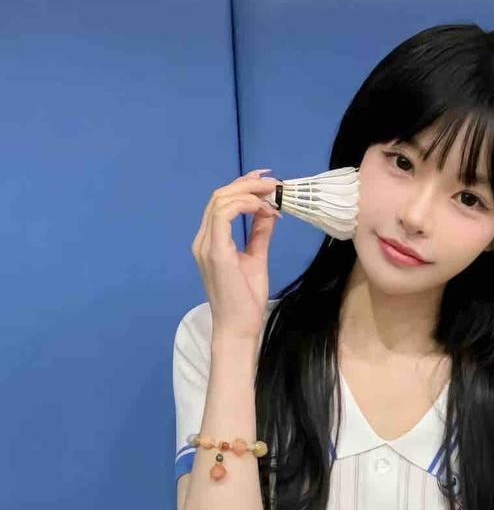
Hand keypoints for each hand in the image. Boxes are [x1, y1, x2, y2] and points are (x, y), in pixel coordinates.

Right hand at [190, 168, 282, 342]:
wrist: (240, 327)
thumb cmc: (245, 300)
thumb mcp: (256, 258)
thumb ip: (259, 234)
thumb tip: (269, 212)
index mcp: (210, 241)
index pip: (221, 203)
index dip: (243, 187)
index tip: (268, 182)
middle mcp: (203, 240)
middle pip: (219, 196)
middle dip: (248, 184)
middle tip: (274, 183)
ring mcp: (206, 245)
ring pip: (220, 201)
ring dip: (248, 192)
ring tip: (273, 195)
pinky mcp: (215, 252)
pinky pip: (223, 215)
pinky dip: (244, 206)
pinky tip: (263, 209)